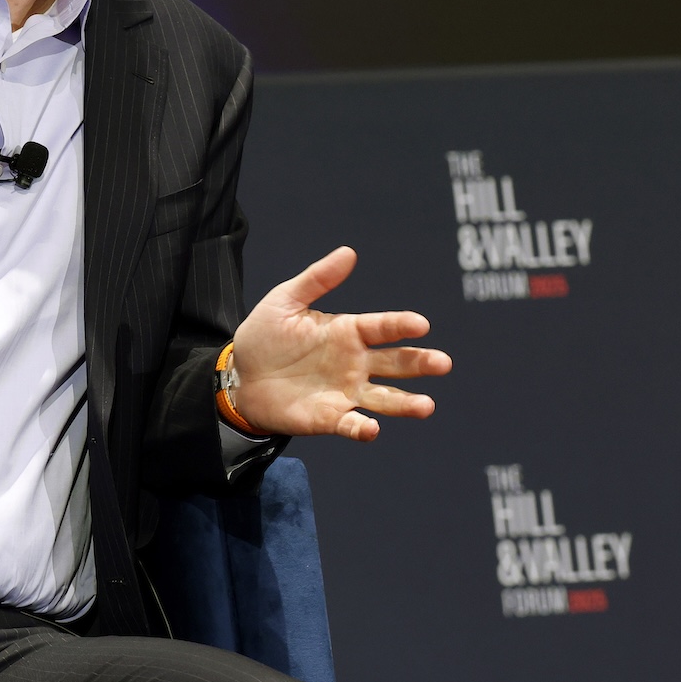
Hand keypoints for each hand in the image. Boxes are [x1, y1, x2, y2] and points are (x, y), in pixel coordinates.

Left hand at [228, 247, 450, 440]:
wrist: (237, 377)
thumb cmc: (264, 336)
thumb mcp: (285, 301)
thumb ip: (317, 279)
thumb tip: (349, 252)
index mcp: (347, 332)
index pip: (381, 327)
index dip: (401, 325)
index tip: (421, 324)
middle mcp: (354, 363)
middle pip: (395, 363)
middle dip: (419, 363)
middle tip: (443, 363)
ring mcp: (344, 392)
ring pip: (384, 398)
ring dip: (405, 403)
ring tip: (426, 406)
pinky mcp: (328, 418)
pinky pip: (350, 425)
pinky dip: (363, 428)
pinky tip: (372, 429)